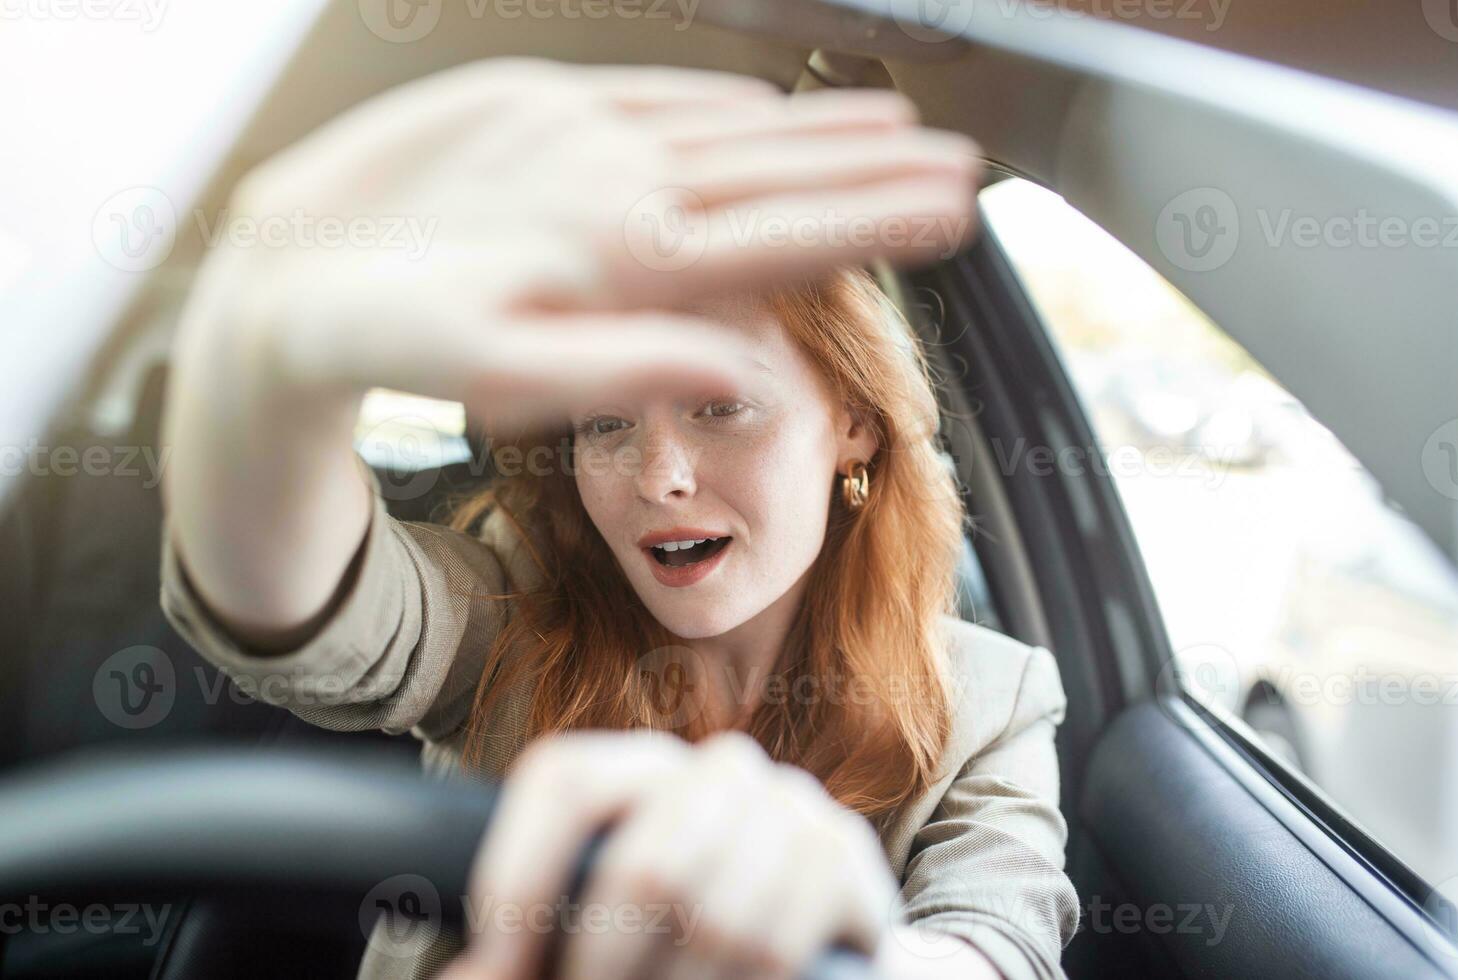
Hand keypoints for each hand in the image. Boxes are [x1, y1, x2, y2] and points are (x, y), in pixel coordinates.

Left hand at [187, 56, 982, 426]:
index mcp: (629, 257)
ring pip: (727, 124)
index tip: (954, 205)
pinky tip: (760, 107)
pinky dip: (725, 102)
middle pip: (776, 168)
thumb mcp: (517, 387)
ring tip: (892, 126)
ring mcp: (580, 130)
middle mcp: (618, 179)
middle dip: (876, 166)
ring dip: (815, 128)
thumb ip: (642, 370)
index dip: (877, 219)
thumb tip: (752, 377)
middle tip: (958, 162)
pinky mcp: (536, 101)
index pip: (786, 234)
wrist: (292, 269)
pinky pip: (658, 94)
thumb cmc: (409, 345)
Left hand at [444, 730, 898, 979]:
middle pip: (645, 866)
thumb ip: (525, 952)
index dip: (519, 872)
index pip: (564, 777)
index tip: (496, 962)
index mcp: (639, 768)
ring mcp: (792, 804)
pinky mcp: (846, 857)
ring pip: (715, 919)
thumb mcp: (597, 934)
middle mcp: (718, 768)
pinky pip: (777, 945)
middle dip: (604, 968)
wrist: (807, 947)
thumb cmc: (674, 943)